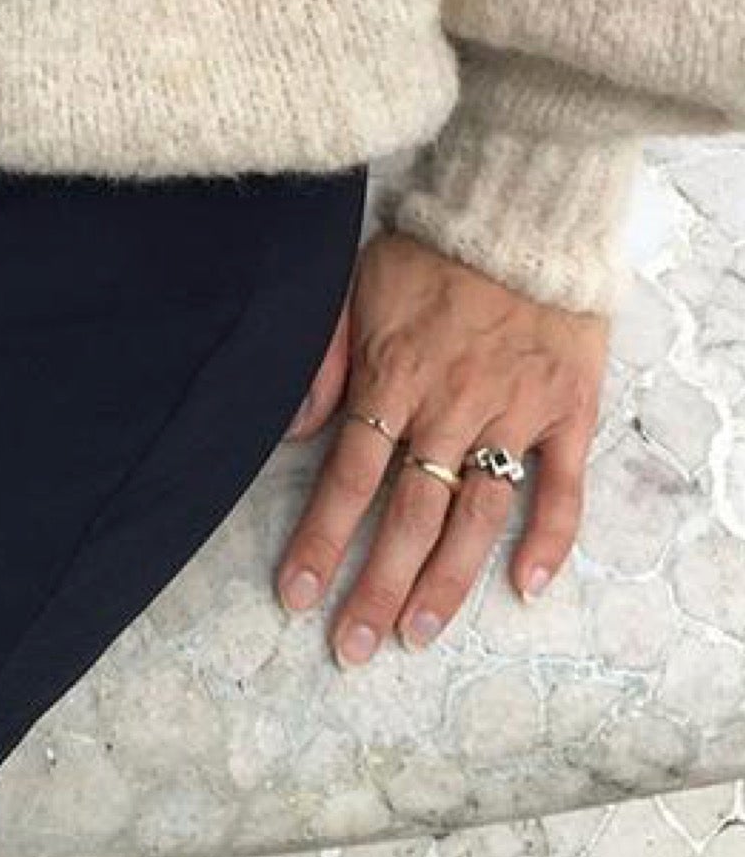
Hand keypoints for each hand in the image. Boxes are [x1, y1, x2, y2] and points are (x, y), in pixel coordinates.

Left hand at [273, 225, 608, 665]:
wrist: (521, 208)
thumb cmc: (430, 247)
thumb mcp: (355, 286)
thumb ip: (322, 359)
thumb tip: (288, 427)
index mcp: (395, 376)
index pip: (349, 476)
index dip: (321, 540)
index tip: (296, 595)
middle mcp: (452, 406)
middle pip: (409, 514)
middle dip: (377, 588)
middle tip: (352, 648)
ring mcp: (515, 412)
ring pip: (477, 516)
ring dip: (446, 582)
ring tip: (417, 636)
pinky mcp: (568, 410)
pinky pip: (562, 488)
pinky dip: (550, 541)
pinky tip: (527, 589)